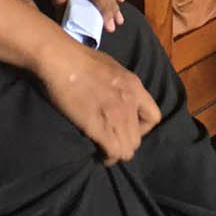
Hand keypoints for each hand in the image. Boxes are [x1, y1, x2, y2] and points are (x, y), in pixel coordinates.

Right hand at [37, 37, 160, 163]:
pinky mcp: (98, 126)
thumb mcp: (110, 67)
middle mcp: (130, 102)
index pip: (153, 117)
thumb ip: (118, 84)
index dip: (141, 127)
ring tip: (104, 151)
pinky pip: (113, 152)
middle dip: (125, 142)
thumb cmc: (78, 58)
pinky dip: (107, 157)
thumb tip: (114, 94)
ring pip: (127, 149)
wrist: (61, 59)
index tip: (126, 126)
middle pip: (138, 138)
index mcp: (134, 86)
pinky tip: (98, 154)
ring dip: (116, 152)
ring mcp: (116, 115)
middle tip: (110, 140)